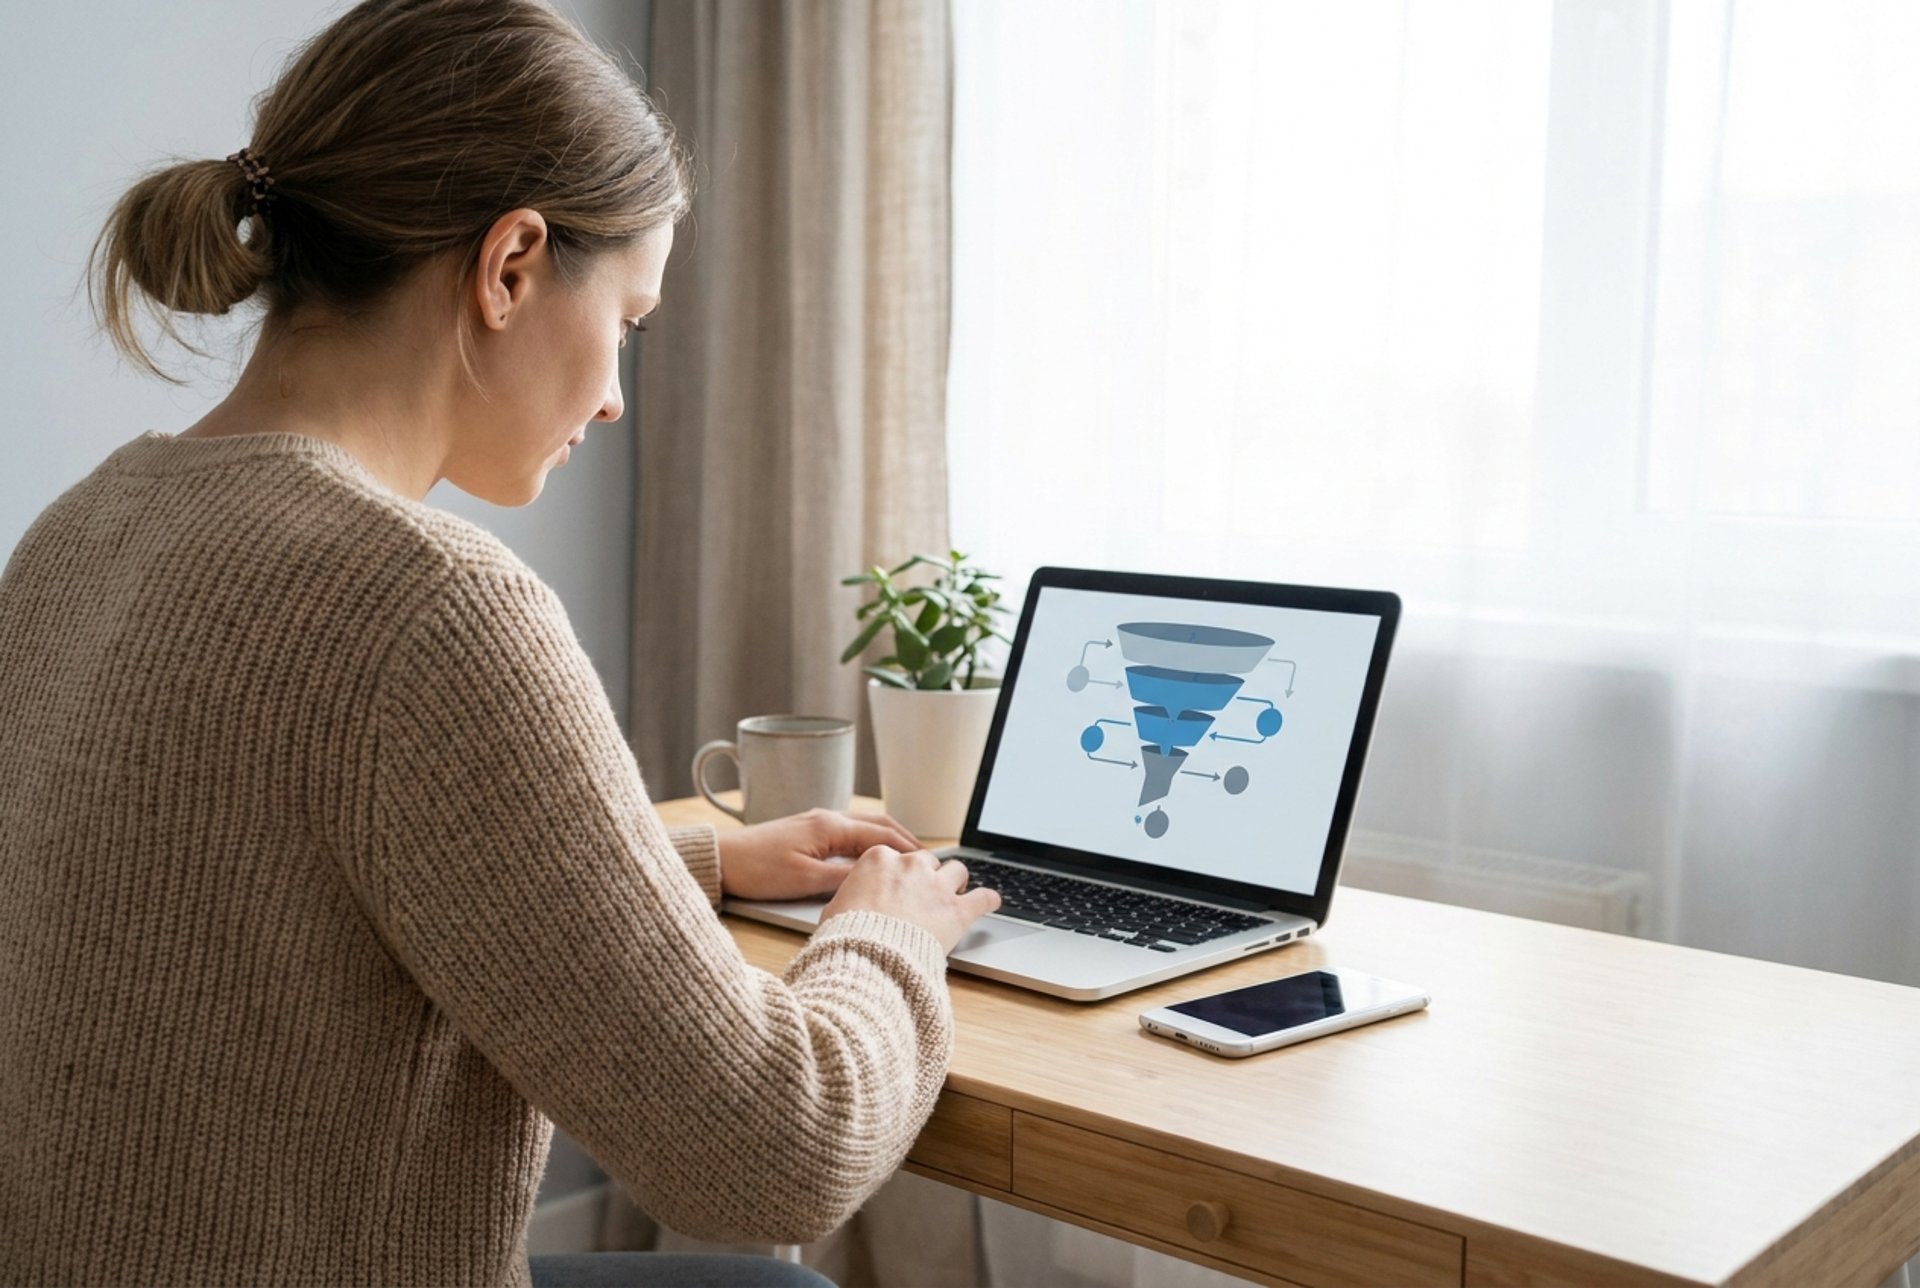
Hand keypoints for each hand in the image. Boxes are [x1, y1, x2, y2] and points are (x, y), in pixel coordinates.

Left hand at [716, 807, 922, 901]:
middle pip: (878, 824)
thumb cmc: (757, 869)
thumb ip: (843, 879)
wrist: (721, 859)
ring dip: (888, 838)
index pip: (881, 835)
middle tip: (926, 858)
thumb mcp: (804, 881)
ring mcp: (817, 822)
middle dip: (904, 840)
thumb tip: (874, 880)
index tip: (927, 863)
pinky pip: (849, 831)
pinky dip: (869, 840)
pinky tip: (872, 854)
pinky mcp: (807, 831)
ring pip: (864, 826)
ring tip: (907, 856)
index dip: (907, 850)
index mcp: (830, 827)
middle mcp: (827, 818)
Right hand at [819, 847, 1001, 953]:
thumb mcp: (836, 908)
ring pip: (957, 870)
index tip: (899, 884)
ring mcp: (936, 886)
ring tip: (958, 891)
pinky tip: (992, 902)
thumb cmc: (846, 936)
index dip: (899, 873)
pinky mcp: (957, 911)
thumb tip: (849, 904)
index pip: (895, 857)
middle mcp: (911, 866)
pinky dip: (989, 900)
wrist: (868, 957)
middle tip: (926, 892)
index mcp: (879, 859)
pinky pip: (983, 898)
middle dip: (927, 875)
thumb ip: (852, 896)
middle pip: (927, 861)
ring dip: (957, 881)